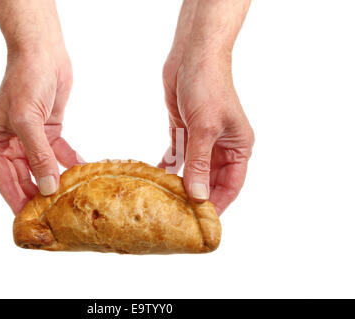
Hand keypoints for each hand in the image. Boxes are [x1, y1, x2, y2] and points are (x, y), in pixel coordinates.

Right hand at [0, 50, 82, 213]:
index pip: (4, 178)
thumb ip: (38, 155)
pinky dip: (69, 163)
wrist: (44, 52)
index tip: (29, 219)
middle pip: (24, 175)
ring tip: (69, 199)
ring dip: (55, 180)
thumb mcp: (27, 120)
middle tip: (53, 214)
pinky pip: (59, 153)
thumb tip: (47, 186)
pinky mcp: (50, 130)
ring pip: (43, 166)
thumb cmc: (26, 80)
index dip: (16, 198)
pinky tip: (81, 174)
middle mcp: (11, 141)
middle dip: (38, 193)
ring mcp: (32, 137)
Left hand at [159, 52, 253, 214]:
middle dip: (195, 196)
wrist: (192, 55)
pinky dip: (168, 166)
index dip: (218, 204)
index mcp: (238, 147)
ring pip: (192, 169)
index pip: (231, 185)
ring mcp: (202, 139)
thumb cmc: (208, 86)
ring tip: (165, 202)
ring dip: (180, 183)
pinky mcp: (184, 130)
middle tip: (178, 215)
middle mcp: (221, 146)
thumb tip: (197, 195)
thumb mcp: (205, 128)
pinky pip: (177, 155)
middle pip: (209, 180)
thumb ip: (199, 163)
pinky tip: (157, 178)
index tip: (202, 222)